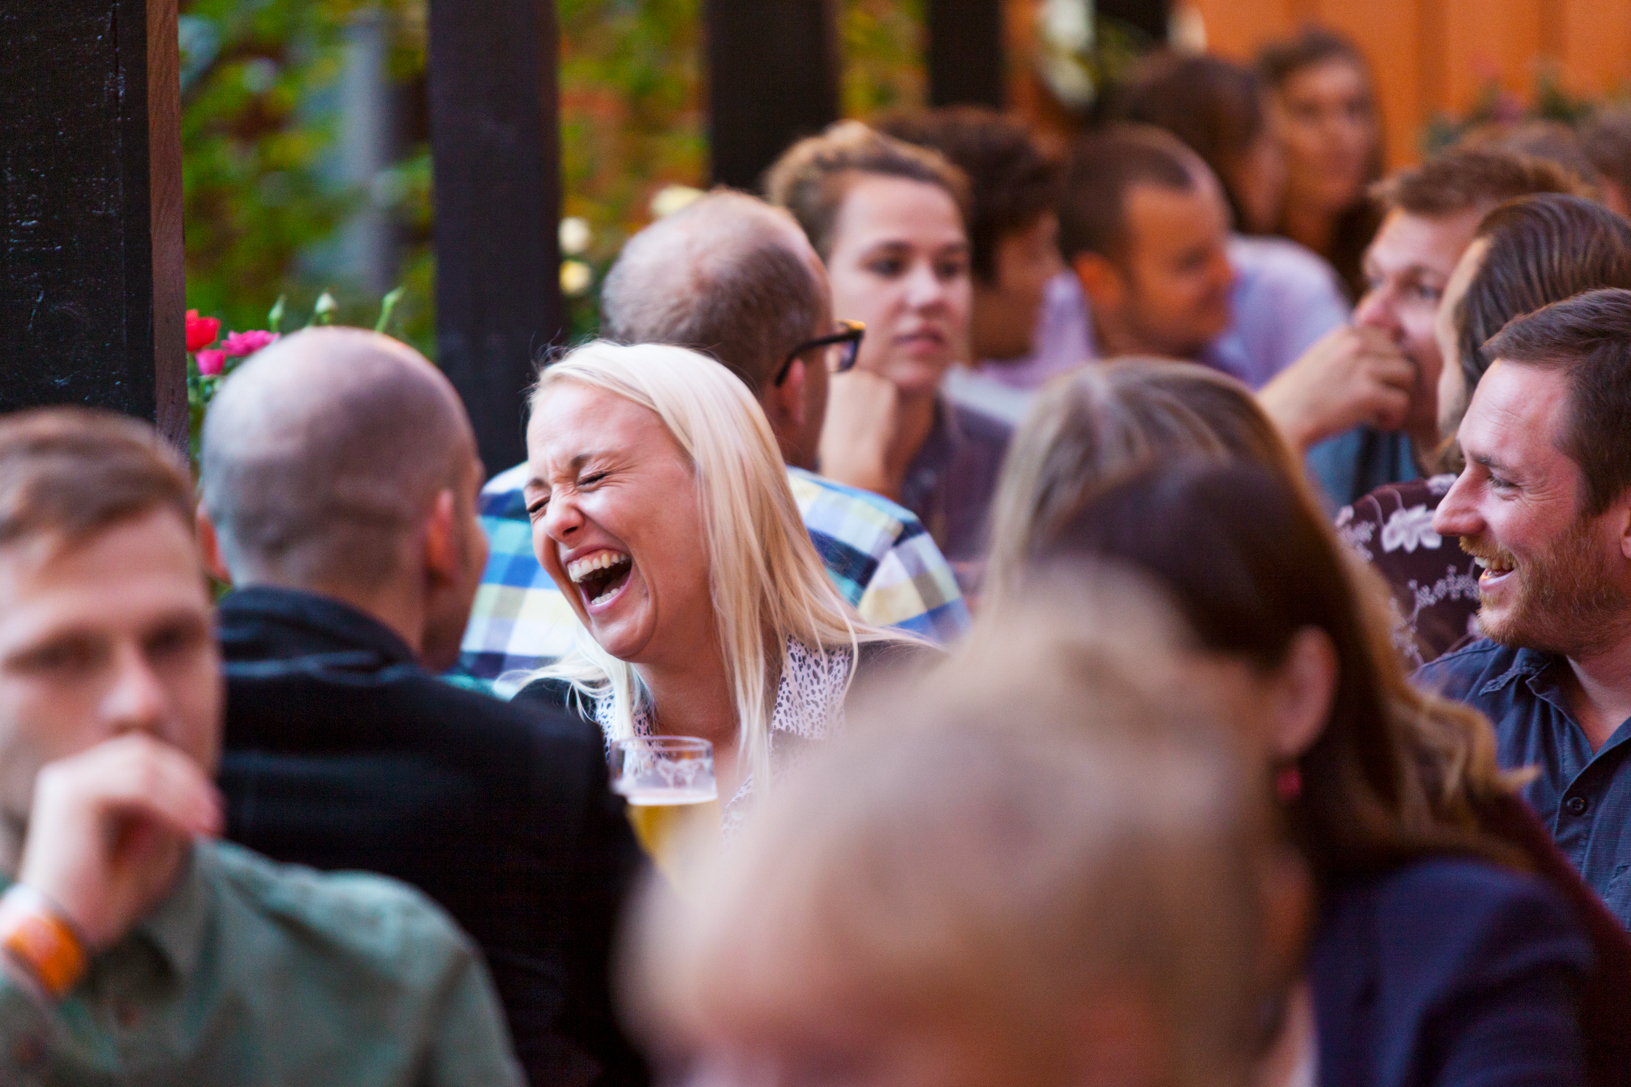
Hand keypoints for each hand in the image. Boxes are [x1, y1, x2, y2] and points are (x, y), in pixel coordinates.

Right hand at [16, 734, 220, 949]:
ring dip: (186, 796)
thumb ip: (163, 813)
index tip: (213, 812)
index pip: (142, 758)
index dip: (184, 778)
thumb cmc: (99, 899)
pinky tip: (191, 832)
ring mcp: (67, 783)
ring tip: (208, 829)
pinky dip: (173, 806)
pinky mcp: (73, 797)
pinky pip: (139, 787)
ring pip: (145, 766)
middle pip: (145, 753)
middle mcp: (69, 776)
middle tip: (216, 818)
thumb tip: (196, 787)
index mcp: (81, 786)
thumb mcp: (143, 847)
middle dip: (188, 782)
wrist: (57, 934)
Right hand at [818, 369, 906, 498]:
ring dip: (876, 399)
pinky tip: (878, 423)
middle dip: (863, 389)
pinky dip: (888, 407)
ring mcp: (871, 380)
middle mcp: (851, 374)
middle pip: (862, 373)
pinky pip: (889, 395)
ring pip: (877, 385)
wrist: (854, 458)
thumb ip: (838, 392)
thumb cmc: (837, 445)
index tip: (845, 360)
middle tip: (860, 415)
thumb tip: (847, 387)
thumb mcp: (829, 412)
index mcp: (832, 379)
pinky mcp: (888, 389)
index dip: (842, 356)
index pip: (837, 354)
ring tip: (868, 423)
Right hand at [1257, 326, 1415, 452]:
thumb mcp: (1322, 359)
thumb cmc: (1296, 398)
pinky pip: (1402, 402)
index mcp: (1345, 333)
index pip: (1388, 340)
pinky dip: (1394, 418)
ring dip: (1398, 397)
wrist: (1277, 421)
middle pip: (1402, 356)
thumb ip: (1351, 352)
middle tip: (1375, 402)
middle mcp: (1356, 343)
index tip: (1370, 385)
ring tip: (1378, 413)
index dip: (1384, 365)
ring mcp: (1363, 367)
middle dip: (1393, 381)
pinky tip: (1378, 425)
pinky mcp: (1367, 393)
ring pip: (1408, 376)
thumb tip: (1391, 347)